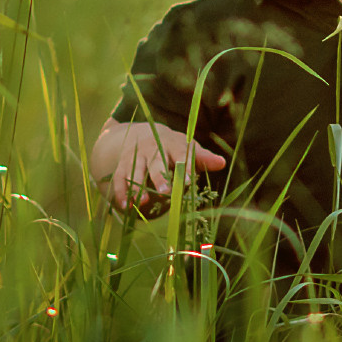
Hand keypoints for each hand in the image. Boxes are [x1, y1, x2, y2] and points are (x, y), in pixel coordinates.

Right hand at [94, 120, 225, 218]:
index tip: (188, 181)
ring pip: (135, 170)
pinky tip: (126, 207)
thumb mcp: (187, 148)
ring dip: (137, 186)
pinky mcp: (122, 165)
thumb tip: (222, 163)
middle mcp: (152, 149)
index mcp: (172, 144)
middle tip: (165, 191)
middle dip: (159, 177)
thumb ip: (202, 158)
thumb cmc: (172, 147)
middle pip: (156, 162)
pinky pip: (119, 178)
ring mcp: (136, 157)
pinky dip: (121, 192)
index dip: (184, 167)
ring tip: (142, 202)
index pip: (179, 154)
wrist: (142, 134)